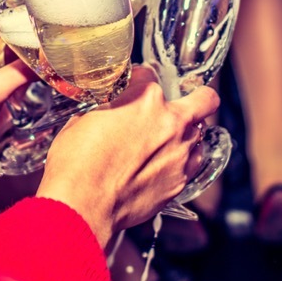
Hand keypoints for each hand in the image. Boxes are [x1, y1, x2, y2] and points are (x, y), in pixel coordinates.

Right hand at [35, 66, 219, 246]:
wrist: (83, 205)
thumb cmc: (77, 164)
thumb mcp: (84, 119)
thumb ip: (107, 109)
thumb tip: (108, 112)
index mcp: (145, 98)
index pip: (151, 76)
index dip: (139, 81)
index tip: (135, 88)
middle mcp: (170, 122)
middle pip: (204, 99)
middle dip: (197, 97)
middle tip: (185, 102)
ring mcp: (179, 153)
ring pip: (200, 133)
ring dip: (187, 132)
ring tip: (170, 139)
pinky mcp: (180, 181)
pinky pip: (193, 163)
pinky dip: (184, 159)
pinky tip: (167, 163)